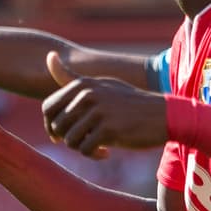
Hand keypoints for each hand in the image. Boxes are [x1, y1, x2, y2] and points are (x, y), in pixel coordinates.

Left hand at [42, 52, 167, 157]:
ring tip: (96, 146)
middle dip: (67, 139)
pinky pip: (86, 149)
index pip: (48, 107)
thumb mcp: (101, 85)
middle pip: (57, 126)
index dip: (51, 125)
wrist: (163, 115)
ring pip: (70, 140)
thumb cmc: (128, 103)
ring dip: (81, 148)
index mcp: (82, 84)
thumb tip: (49, 56)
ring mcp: (98, 111)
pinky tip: (106, 152)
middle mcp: (88, 95)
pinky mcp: (109, 130)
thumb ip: (71, 77)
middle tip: (85, 141)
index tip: (64, 134)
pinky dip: (94, 155)